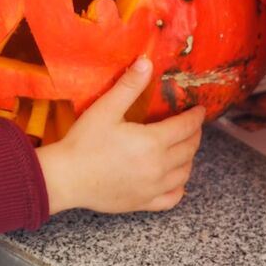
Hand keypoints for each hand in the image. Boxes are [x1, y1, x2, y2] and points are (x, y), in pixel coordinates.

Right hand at [37, 58, 203, 214]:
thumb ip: (129, 86)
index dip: (196, 117)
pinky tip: (174, 179)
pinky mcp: (143, 203)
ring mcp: (153, 188)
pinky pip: (172, 198)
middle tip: (192, 126)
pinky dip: (179, 187)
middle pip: (189, 149)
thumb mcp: (105, 109)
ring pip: (184, 173)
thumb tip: (147, 62)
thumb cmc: (83, 142)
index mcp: (153, 142)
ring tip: (183, 148)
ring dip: (189, 158)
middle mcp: (159, 167)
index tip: (200, 110)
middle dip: (195, 135)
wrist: (65, 178)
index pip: (185, 127)